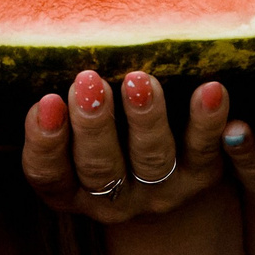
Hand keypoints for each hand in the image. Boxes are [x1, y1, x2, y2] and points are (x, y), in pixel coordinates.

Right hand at [23, 72, 229, 222]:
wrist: (167, 181)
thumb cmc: (103, 134)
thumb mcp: (73, 132)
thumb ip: (63, 105)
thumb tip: (52, 55)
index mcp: (71, 189)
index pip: (48, 173)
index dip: (44, 142)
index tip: (47, 101)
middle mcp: (113, 199)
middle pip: (99, 168)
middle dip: (94, 124)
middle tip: (89, 81)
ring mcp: (158, 192)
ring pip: (151, 160)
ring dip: (145, 119)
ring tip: (140, 81)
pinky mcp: (200, 178)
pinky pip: (204, 151)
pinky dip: (207, 122)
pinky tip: (210, 90)